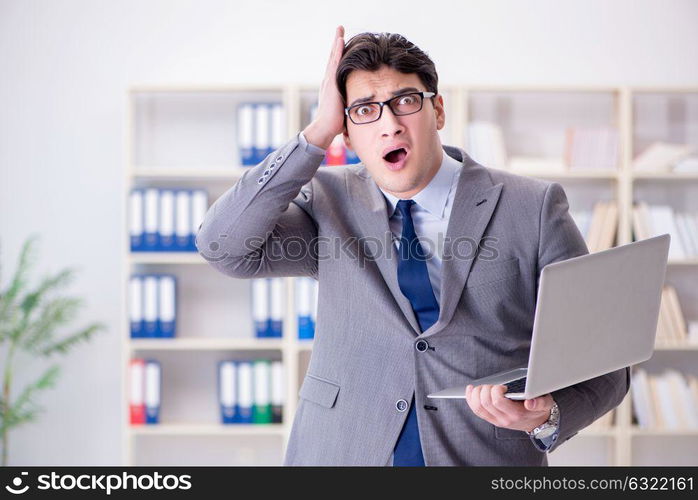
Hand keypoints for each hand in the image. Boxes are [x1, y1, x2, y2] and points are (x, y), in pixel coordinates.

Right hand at [302, 25, 345, 149]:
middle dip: (337, 43)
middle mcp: (328, 81)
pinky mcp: (330, 83)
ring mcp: (328, 81)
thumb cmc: (335, 123)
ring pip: (333, 57)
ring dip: (337, 43)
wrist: (325, 128)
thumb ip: (349, 102)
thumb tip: (359, 105)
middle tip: (340, 29)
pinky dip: (337, 51)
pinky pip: (335, 63)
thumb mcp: (344, 109)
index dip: (339, 54)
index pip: (336, 67)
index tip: (343, 42)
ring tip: (340, 30)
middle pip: (333, 58)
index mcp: (331, 87)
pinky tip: (341, 41)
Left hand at [465, 384, 553, 432]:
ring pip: (478, 407)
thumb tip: (530, 403)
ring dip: (476, 394)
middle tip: (493, 385)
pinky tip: (471, 390)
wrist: (537, 423)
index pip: (497, 401)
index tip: (502, 386)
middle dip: (485, 389)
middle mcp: (504, 418)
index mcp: (516, 414)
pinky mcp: (491, 419)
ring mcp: (496, 420)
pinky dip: (471, 399)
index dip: (495, 390)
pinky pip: (476, 411)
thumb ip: (540, 402)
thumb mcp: (545, 404)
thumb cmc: (538, 410)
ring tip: (482, 387)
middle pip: (485, 403)